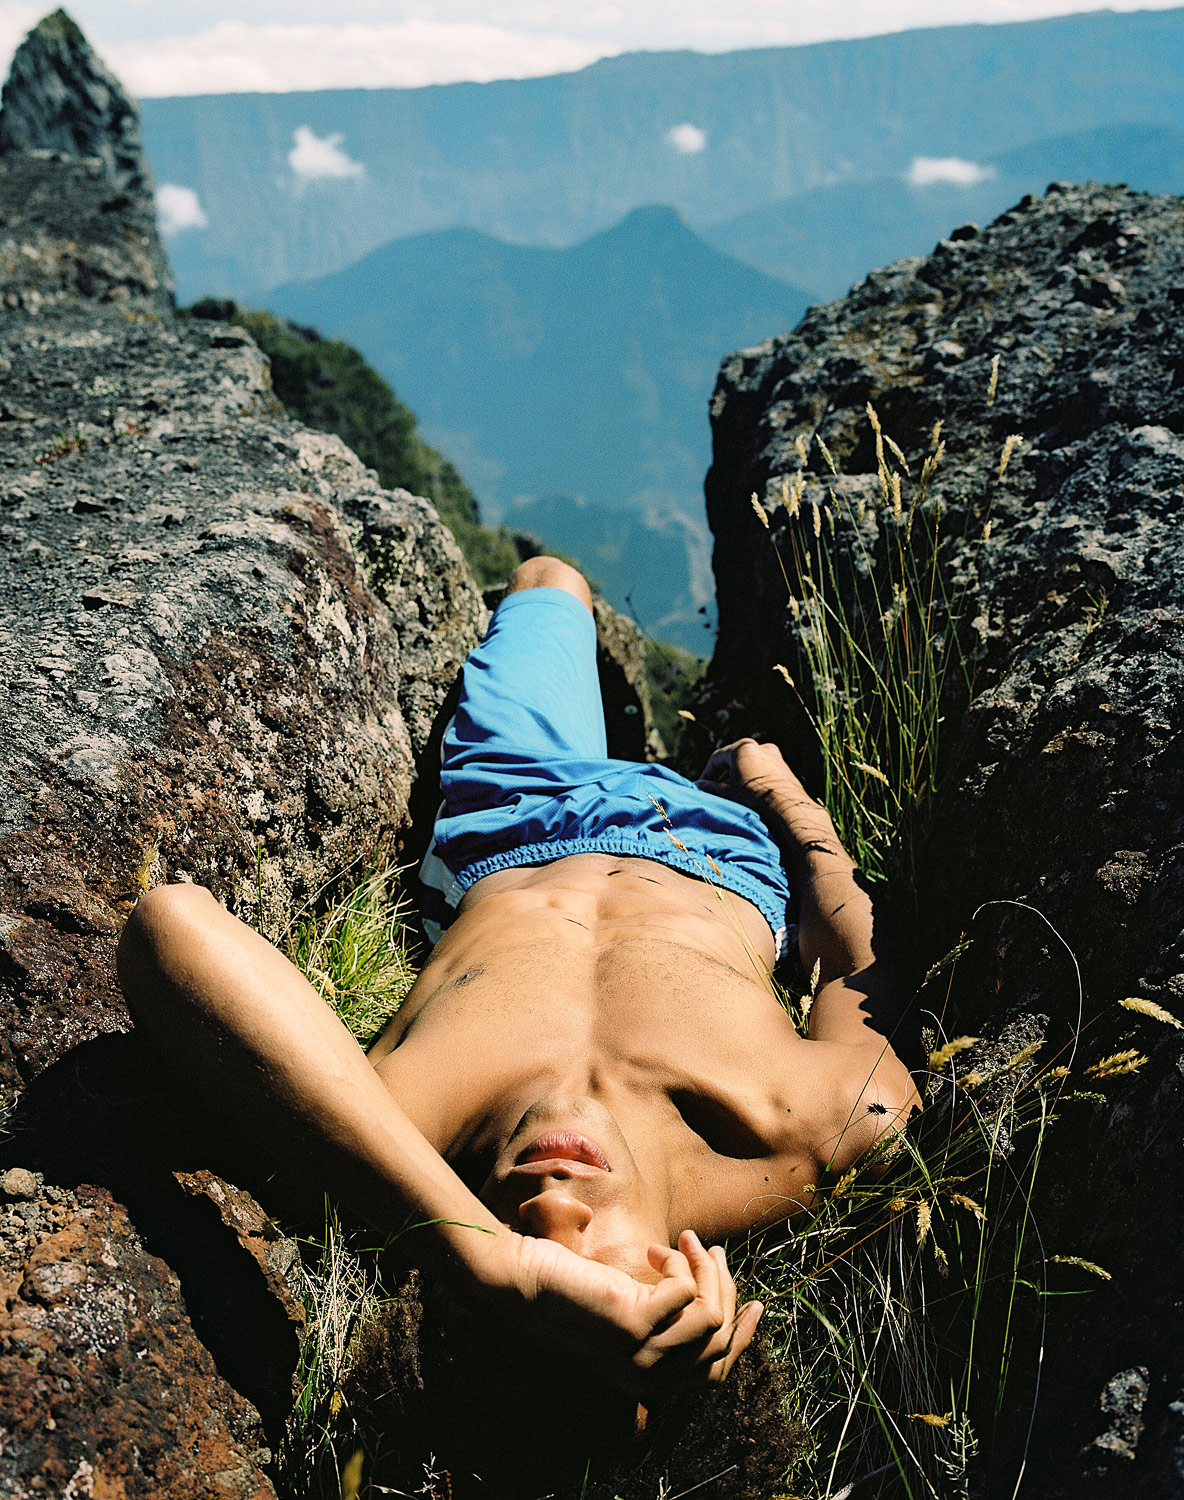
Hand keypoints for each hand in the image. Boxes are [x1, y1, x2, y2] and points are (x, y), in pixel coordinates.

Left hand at [476, 1228, 761, 1398]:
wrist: (519, 1280)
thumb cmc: (565, 1290)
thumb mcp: (623, 1309)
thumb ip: (662, 1316)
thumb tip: (709, 1294)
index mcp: (646, 1382)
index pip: (714, 1372)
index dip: (739, 1337)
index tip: (754, 1303)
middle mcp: (648, 1377)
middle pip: (719, 1342)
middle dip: (726, 1291)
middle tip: (713, 1251)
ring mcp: (642, 1353)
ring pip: (709, 1314)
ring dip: (704, 1270)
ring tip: (685, 1240)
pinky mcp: (636, 1322)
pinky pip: (684, 1291)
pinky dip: (676, 1263)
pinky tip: (651, 1249)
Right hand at [697, 738, 803, 811]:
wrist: (787, 807)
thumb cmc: (753, 796)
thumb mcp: (726, 792)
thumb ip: (709, 787)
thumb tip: (698, 786)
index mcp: (742, 747)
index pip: (716, 759)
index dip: (706, 774)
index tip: (701, 787)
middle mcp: (759, 746)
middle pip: (734, 760)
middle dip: (723, 776)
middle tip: (716, 791)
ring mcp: (774, 756)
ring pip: (749, 766)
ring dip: (739, 778)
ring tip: (734, 795)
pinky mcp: (784, 768)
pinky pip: (763, 772)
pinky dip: (754, 780)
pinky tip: (751, 796)